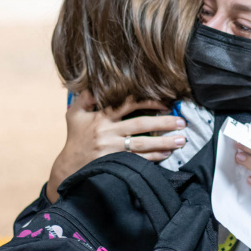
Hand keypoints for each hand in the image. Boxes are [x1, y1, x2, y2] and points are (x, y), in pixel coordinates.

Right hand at [46, 91, 186, 200]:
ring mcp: (113, 149)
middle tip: (182, 122)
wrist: (69, 168)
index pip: (128, 104)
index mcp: (101, 117)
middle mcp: (108, 132)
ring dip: (164, 142)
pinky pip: (139, 160)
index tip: (166, 103)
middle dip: (164, 123)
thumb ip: (85, 98)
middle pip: (141, 125)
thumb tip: (95, 82)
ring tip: (181, 140)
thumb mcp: (74, 115)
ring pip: (143, 144)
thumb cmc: (75, 139)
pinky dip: (155, 157)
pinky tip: (168, 154)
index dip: (149, 102)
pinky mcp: (116, 163)